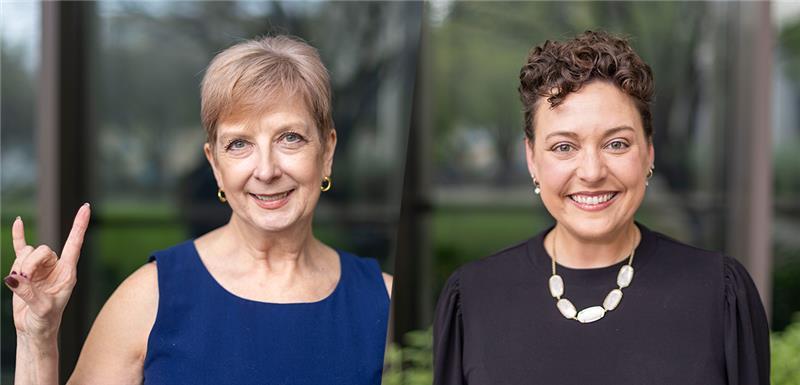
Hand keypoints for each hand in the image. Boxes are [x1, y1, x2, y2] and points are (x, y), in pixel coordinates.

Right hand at [5, 203, 90, 338]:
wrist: (34, 329)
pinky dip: (18, 236)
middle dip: (30, 264)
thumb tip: (13, 279)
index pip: (75, 244)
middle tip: (25, 281)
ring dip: (20, 266)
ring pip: (28, 253)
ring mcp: (40, 267)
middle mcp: (55, 267)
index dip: (80, 225)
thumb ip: (29, 293)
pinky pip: (21, 248)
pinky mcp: (25, 271)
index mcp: (68, 273)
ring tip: (21, 284)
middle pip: (42, 250)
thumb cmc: (45, 321)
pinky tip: (18, 222)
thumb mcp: (42, 309)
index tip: (86, 207)